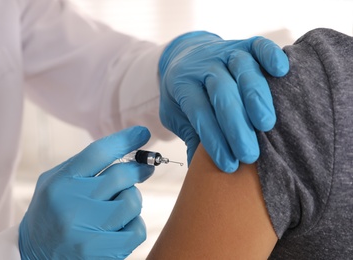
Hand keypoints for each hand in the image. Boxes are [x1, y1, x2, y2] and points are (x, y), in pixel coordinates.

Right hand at [19, 126, 153, 258]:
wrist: (33, 256)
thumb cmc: (49, 213)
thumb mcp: (54, 183)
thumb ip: (83, 165)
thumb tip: (125, 148)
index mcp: (60, 183)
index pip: (99, 152)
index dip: (125, 140)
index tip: (142, 133)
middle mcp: (71, 205)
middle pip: (121, 175)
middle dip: (138, 169)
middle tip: (144, 168)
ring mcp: (86, 231)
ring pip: (132, 202)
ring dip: (132, 199)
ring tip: (121, 203)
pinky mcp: (101, 253)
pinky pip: (137, 230)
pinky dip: (135, 224)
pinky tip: (122, 224)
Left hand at [159, 31, 288, 172]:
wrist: (184, 56)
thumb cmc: (183, 93)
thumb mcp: (176, 114)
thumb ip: (189, 137)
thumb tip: (199, 175)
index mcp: (183, 84)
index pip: (199, 112)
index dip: (213, 139)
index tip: (228, 165)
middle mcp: (204, 65)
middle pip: (222, 93)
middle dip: (236, 125)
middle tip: (250, 155)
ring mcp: (224, 52)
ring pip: (242, 70)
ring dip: (255, 96)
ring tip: (266, 124)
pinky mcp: (243, 43)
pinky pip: (258, 45)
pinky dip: (271, 55)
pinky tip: (281, 71)